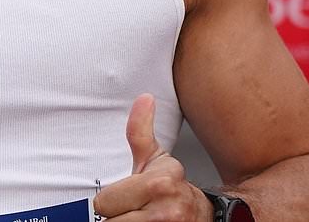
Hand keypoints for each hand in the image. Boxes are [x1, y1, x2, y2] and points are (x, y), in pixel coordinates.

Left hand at [93, 94, 211, 221]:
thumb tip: (144, 99)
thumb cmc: (174, 186)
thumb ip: (140, 131)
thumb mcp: (156, 158)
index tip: (125, 197)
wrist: (204, 215)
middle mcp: (164, 212)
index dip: (110, 201)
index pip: (103, 202)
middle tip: (131, 210)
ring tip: (136, 217)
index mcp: (157, 184)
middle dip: (115, 217)